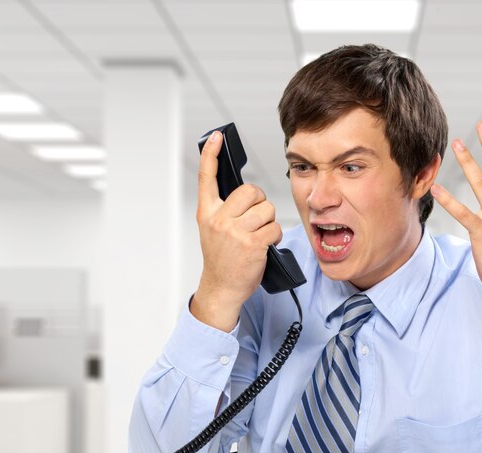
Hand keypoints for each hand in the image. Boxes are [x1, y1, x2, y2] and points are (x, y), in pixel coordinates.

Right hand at [191, 130, 281, 331]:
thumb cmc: (222, 258)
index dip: (211, 154)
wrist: (221, 287)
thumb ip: (225, 210)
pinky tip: (265, 245)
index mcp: (207, 212)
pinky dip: (274, 236)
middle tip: (256, 218)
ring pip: (266, 210)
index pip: (207, 177)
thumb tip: (248, 192)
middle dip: (260, 202)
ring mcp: (235, 232)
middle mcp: (218, 219)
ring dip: (269, 222)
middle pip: (251, 191)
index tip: (216, 137)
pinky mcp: (252, 244)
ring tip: (258, 235)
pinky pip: (274, 228)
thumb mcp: (213, 230)